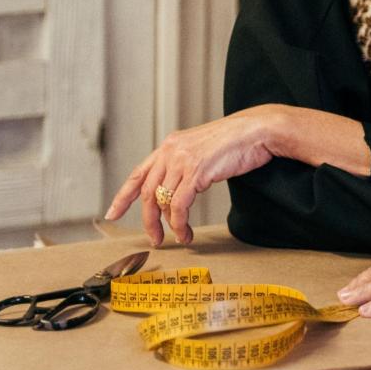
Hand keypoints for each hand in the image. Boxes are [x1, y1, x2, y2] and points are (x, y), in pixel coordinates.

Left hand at [105, 106, 283, 245]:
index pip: (138, 173)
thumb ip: (186, 164)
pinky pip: (180, 205)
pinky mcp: (196, 171)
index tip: (113, 213)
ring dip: (168, 225)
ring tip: (179, 237)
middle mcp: (170, 151)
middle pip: (147, 192)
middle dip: (148, 221)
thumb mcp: (203, 149)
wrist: (257, 130)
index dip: (123, 196)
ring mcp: (182, 160)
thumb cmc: (237, 141)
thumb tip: (180, 188)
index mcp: (170, 145)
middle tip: (154, 238)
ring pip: (162, 201)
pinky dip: (180, 223)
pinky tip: (187, 231)